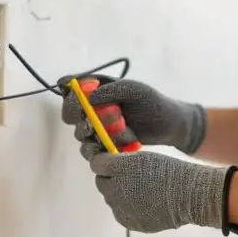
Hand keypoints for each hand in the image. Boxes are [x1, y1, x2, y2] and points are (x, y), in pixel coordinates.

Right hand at [60, 75, 206, 155]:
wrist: (170, 126)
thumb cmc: (153, 103)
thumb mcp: (135, 91)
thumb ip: (112, 91)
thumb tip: (88, 98)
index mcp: (97, 88)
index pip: (71, 87)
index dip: (67, 92)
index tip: (74, 99)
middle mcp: (93, 107)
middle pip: (70, 113)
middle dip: (78, 117)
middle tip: (93, 119)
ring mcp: (97, 126)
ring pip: (81, 133)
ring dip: (98, 133)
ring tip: (123, 129)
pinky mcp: (104, 144)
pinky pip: (93, 149)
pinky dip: (107, 147)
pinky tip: (126, 142)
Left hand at [87, 150, 237, 234]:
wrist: (189, 195)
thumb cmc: (168, 171)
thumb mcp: (142, 158)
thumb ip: (119, 160)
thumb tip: (102, 165)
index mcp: (117, 170)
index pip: (97, 165)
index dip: (104, 162)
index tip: (113, 162)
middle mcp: (113, 191)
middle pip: (103, 184)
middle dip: (112, 180)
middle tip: (130, 177)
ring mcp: (121, 210)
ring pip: (112, 200)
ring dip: (120, 195)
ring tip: (142, 191)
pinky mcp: (131, 224)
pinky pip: (123, 214)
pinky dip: (129, 208)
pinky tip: (146, 203)